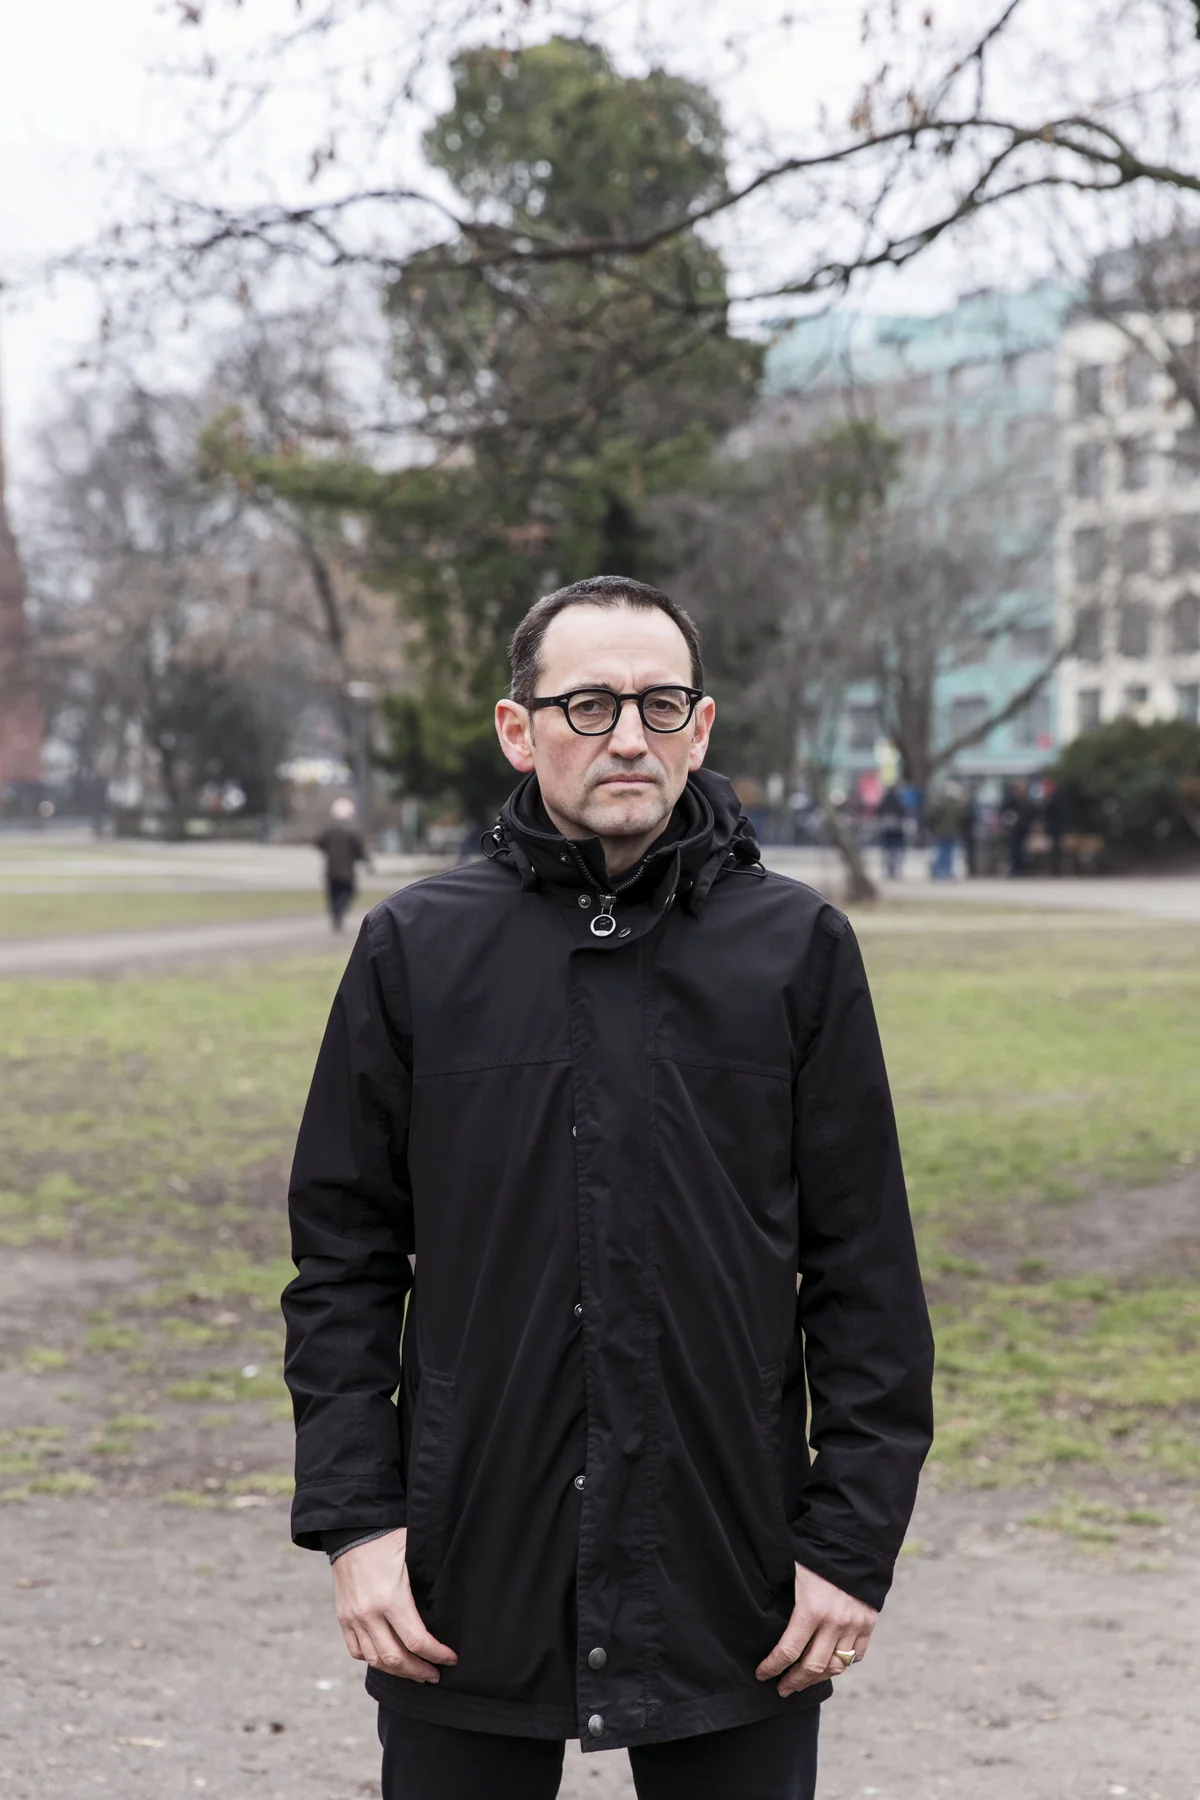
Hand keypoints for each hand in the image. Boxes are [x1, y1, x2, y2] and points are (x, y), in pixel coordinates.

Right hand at [332, 1528, 457, 1682]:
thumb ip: (429, 1580)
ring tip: (415, 1671)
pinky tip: (387, 1659)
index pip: (417, 1641)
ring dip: (397, 1671)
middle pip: (395, 1659)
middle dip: (419, 1671)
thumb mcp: (414, 1554)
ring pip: (375, 1660)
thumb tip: (453, 1601)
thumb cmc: (388, 1537)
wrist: (351, 1530)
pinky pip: (356, 1650)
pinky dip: (373, 1660)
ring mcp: (353, 1618)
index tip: (451, 1659)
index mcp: (391, 1598)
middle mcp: (369, 1613)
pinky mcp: (343, 1617)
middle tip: (435, 1674)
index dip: (437, 1654)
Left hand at [755, 1562, 876, 1696]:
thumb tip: (763, 1619)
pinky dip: (842, 1664)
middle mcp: (835, 1623)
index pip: (788, 1651)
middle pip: (812, 1667)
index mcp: (811, 1609)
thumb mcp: (792, 1572)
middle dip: (794, 1682)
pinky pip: (856, 1656)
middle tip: (781, 1688)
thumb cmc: (816, 1554)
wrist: (855, 1542)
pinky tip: (830, 1665)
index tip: (761, 1674)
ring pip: (835, 1667)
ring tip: (804, 1681)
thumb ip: (783, 1599)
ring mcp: (854, 1626)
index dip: (772, 1667)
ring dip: (817, 1679)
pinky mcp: (868, 1624)